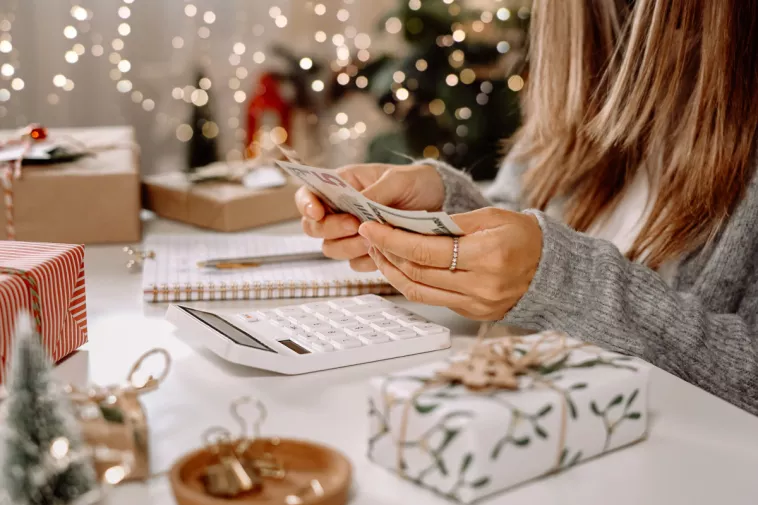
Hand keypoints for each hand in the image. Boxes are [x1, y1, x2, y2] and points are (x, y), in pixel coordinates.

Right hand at [295, 163, 444, 271]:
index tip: (318, 213)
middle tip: (354, 225)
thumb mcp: (397, 180)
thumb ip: (376, 191)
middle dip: (331, 229)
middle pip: (313, 227)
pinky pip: (355, 264)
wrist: (438, 201)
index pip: (307, 195)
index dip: (306, 205)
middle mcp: (340, 211)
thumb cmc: (414, 182)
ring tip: (374, 239)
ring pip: (331, 249)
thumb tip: (359, 203)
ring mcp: (351, 234)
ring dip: (349, 247)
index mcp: (341, 186)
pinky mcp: (365, 252)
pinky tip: (383, 251)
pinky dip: (366, 260)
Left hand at [358, 208, 542, 319]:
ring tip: (378, 251)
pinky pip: (431, 299)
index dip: (392, 239)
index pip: (425, 250)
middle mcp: (480, 285)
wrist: (552, 270)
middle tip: (369, 235)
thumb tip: (411, 224)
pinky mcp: (473, 313)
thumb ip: (452, 222)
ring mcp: (476, 303)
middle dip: (387, 252)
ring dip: (392, 270)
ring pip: (419, 290)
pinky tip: (400, 267)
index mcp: (487, 256)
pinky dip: (410, 282)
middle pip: (417, 272)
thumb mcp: (492, 217)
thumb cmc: (524, 237)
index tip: (370, 226)